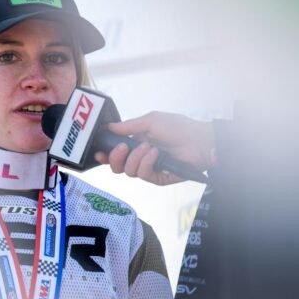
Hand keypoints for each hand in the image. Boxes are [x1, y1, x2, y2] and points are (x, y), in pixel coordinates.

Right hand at [94, 111, 215, 185]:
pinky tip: (155, 154)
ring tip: (149, 147)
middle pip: (117, 166)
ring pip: (128, 171)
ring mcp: (149, 168)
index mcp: (136, 143)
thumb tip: (109, 127)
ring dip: (136, 157)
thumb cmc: (178, 127)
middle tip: (122, 148)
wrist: (200, 141)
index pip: (115, 153)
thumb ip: (128, 126)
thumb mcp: (150, 121)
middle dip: (115, 158)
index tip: (99, 152)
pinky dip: (147, 163)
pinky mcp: (158, 178)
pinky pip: (143, 175)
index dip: (105, 155)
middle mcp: (140, 157)